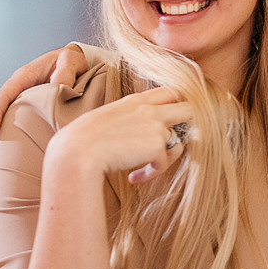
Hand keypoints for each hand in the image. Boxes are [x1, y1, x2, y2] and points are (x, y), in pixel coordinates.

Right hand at [0, 45, 89, 172]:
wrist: (74, 62)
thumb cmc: (72, 61)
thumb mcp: (71, 61)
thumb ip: (65, 72)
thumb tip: (58, 87)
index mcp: (23, 77)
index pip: (3, 96)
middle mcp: (15, 90)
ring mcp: (16, 101)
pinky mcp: (21, 111)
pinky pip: (4, 126)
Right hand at [45, 86, 192, 185]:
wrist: (76, 152)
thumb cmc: (82, 139)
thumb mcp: (106, 118)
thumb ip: (128, 118)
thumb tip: (140, 132)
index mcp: (136, 100)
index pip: (170, 91)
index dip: (179, 103)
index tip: (178, 117)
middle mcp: (150, 110)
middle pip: (188, 109)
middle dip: (191, 124)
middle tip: (181, 140)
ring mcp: (156, 127)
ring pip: (178, 142)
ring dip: (164, 158)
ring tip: (144, 167)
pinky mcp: (157, 146)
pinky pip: (164, 162)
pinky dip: (152, 173)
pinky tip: (134, 177)